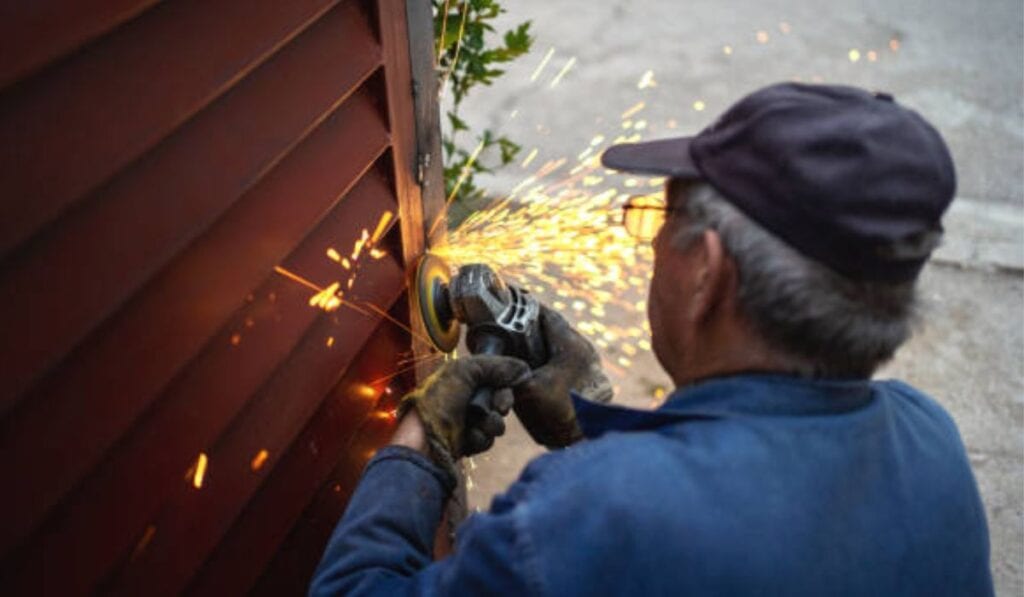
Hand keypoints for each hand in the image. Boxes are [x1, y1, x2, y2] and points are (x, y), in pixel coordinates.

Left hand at [398, 355, 529, 474]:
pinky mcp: (466, 441)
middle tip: (495, 410)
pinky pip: (486, 440)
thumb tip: (523, 369)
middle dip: (500, 406)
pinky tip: (467, 439)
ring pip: (495, 423)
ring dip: (490, 425)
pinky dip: (480, 439)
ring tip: (476, 427)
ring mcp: (465, 421)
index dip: (504, 388)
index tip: (503, 392)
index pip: (496, 380)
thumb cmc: (438, 402)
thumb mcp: (465, 372)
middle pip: (499, 401)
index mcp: (462, 378)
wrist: (424, 441)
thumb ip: (495, 366)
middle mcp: (465, 397)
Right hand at [513, 305, 612, 447]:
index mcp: (570, 343)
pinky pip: (565, 360)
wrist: (587, 438)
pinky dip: (549, 360)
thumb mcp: (527, 391)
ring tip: (519, 350)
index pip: (544, 314)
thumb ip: (508, 374)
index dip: (524, 308)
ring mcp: (589, 363)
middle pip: (551, 328)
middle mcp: (583, 348)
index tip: (508, 307)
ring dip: (540, 345)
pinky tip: (535, 371)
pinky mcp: (589, 378)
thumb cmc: (561, 413)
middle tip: (509, 331)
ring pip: (558, 345)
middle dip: (530, 328)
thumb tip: (491, 367)